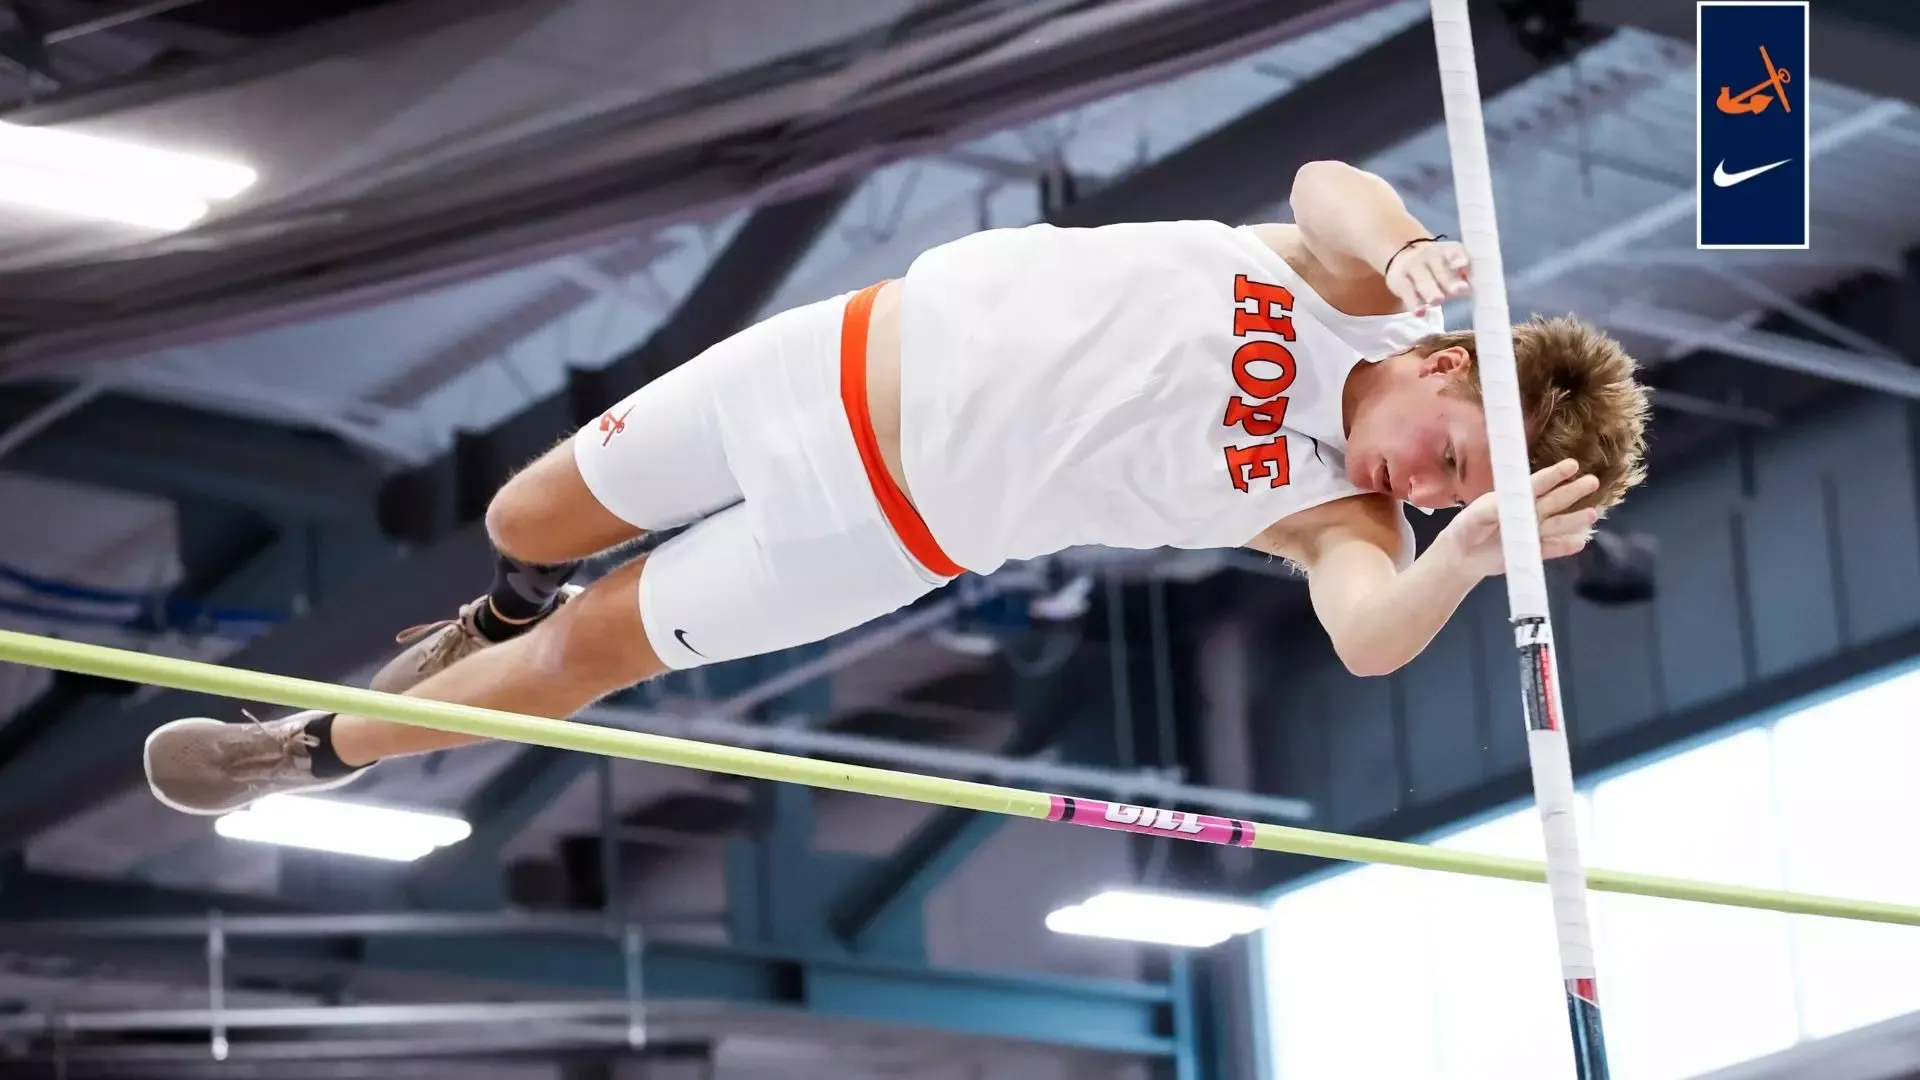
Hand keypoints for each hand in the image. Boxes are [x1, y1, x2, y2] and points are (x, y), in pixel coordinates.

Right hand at [1383, 238, 1470, 315]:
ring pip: (1422, 279)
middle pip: (1439, 268)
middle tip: (1457, 290)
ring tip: (1437, 301)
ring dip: (1430, 291)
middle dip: (1448, 280)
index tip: (1465, 267)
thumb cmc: (1437, 268)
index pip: (1455, 252)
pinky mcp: (1399, 280)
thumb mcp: (1452, 267)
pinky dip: (1413, 303)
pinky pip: (1407, 292)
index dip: (1461, 259)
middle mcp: (1429, 255)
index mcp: (1447, 251)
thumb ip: (1463, 276)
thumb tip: (1469, 290)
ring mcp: (1413, 266)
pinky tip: (1420, 313)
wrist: (1405, 258)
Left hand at [1431, 459, 1600, 578]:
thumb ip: (1494, 509)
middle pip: (1554, 500)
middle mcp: (1527, 512)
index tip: (1572, 465)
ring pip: (1556, 524)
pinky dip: (1564, 547)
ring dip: (1574, 519)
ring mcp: (1531, 532)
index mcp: (1514, 497)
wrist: (1462, 556)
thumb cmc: (1468, 527)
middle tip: (1593, 481)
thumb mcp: (1476, 515)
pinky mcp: (1531, 552)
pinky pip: (1550, 549)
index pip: (1537, 484)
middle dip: (1573, 491)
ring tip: (1594, 514)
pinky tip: (1580, 543)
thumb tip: (1516, 504)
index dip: (1554, 474)